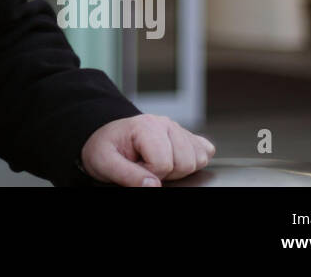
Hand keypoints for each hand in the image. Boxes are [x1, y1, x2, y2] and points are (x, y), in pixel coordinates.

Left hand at [80, 114, 213, 186]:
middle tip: (145, 166)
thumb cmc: (106, 148)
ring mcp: (179, 129)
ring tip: (156, 163)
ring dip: (178, 169)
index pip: (163, 163)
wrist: (107, 138)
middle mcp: (166, 124)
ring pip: (198, 160)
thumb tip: (153, 186)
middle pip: (185, 163)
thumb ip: (127, 174)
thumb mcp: (105, 162)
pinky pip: (205, 153)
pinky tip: (173, 160)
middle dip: (166, 172)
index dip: (148, 173)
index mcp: (147, 126)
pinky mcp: (187, 137)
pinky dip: (193, 162)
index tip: (134, 167)